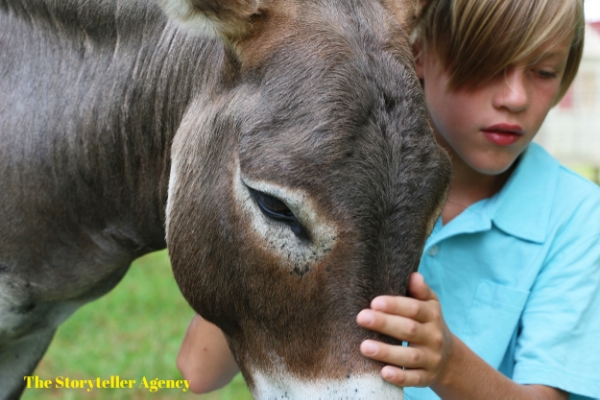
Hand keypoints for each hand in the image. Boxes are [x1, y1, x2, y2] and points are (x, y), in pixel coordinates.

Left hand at [356, 272, 453, 387]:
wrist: (449, 358)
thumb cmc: (428, 324)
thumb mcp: (429, 305)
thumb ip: (420, 291)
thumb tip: (413, 275)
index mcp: (432, 315)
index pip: (414, 308)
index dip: (395, 305)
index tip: (374, 302)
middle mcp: (433, 337)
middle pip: (409, 330)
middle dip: (385, 324)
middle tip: (361, 318)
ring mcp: (431, 359)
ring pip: (410, 356)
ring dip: (387, 352)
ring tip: (364, 347)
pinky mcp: (427, 377)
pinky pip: (414, 379)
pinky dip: (400, 377)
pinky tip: (383, 373)